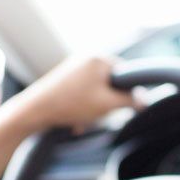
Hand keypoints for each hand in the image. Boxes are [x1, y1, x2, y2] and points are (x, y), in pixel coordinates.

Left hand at [10, 56, 139, 133]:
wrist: (34, 111)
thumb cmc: (71, 104)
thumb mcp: (107, 104)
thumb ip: (129, 101)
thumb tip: (144, 100)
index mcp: (98, 58)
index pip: (125, 74)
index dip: (127, 93)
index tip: (123, 108)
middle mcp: (86, 58)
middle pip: (110, 85)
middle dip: (106, 105)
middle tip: (97, 116)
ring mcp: (74, 68)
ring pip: (96, 93)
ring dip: (93, 110)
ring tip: (82, 121)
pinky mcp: (64, 79)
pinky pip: (82, 95)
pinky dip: (82, 108)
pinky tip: (74, 122)